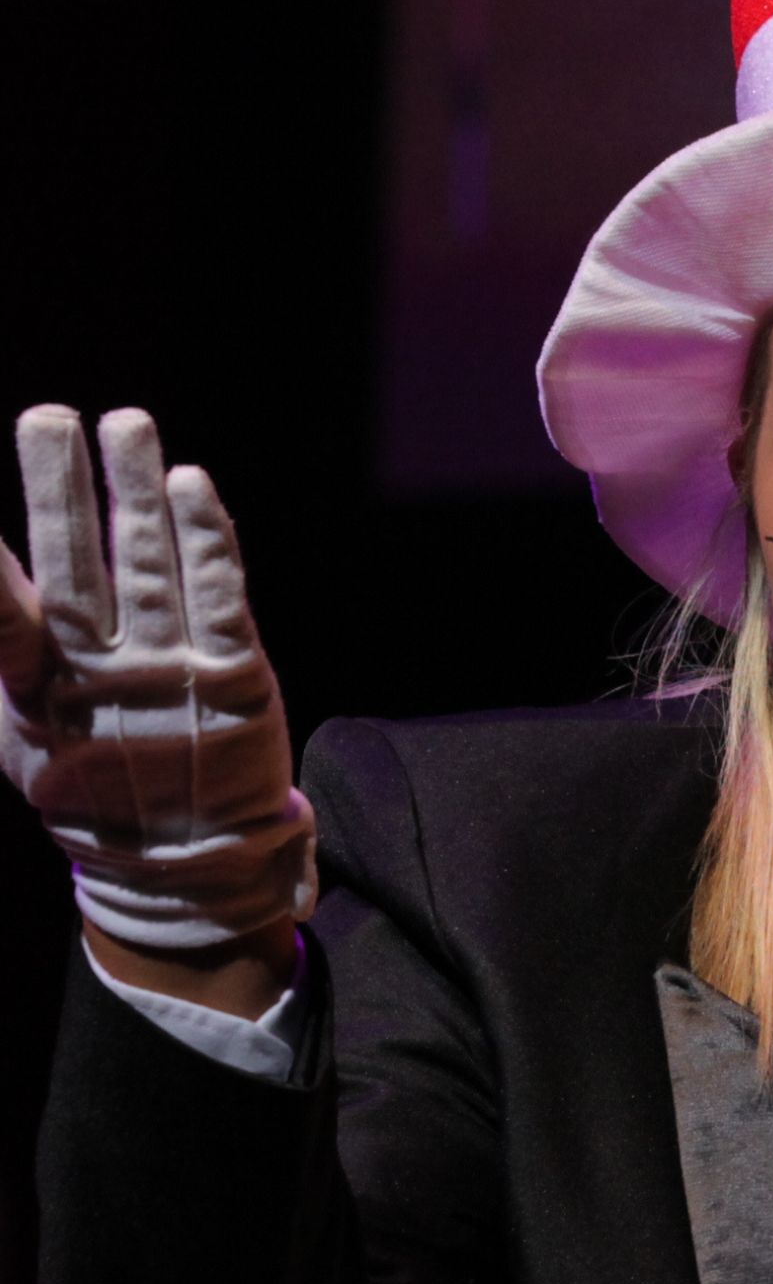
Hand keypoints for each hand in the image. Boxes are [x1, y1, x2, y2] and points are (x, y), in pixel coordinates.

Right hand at [0, 406, 312, 948]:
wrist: (191, 865)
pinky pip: (223, 596)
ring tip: (124, 423)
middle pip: (76, 568)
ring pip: (150, 567)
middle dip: (59, 490)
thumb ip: (4, 662)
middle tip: (47, 417)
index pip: (3, 617)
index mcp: (42, 695)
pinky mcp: (239, 678)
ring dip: (136, 490)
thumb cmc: (98, 791)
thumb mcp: (28, 737)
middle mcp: (106, 679)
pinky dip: (208, 540)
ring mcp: (175, 676)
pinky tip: (190, 484)